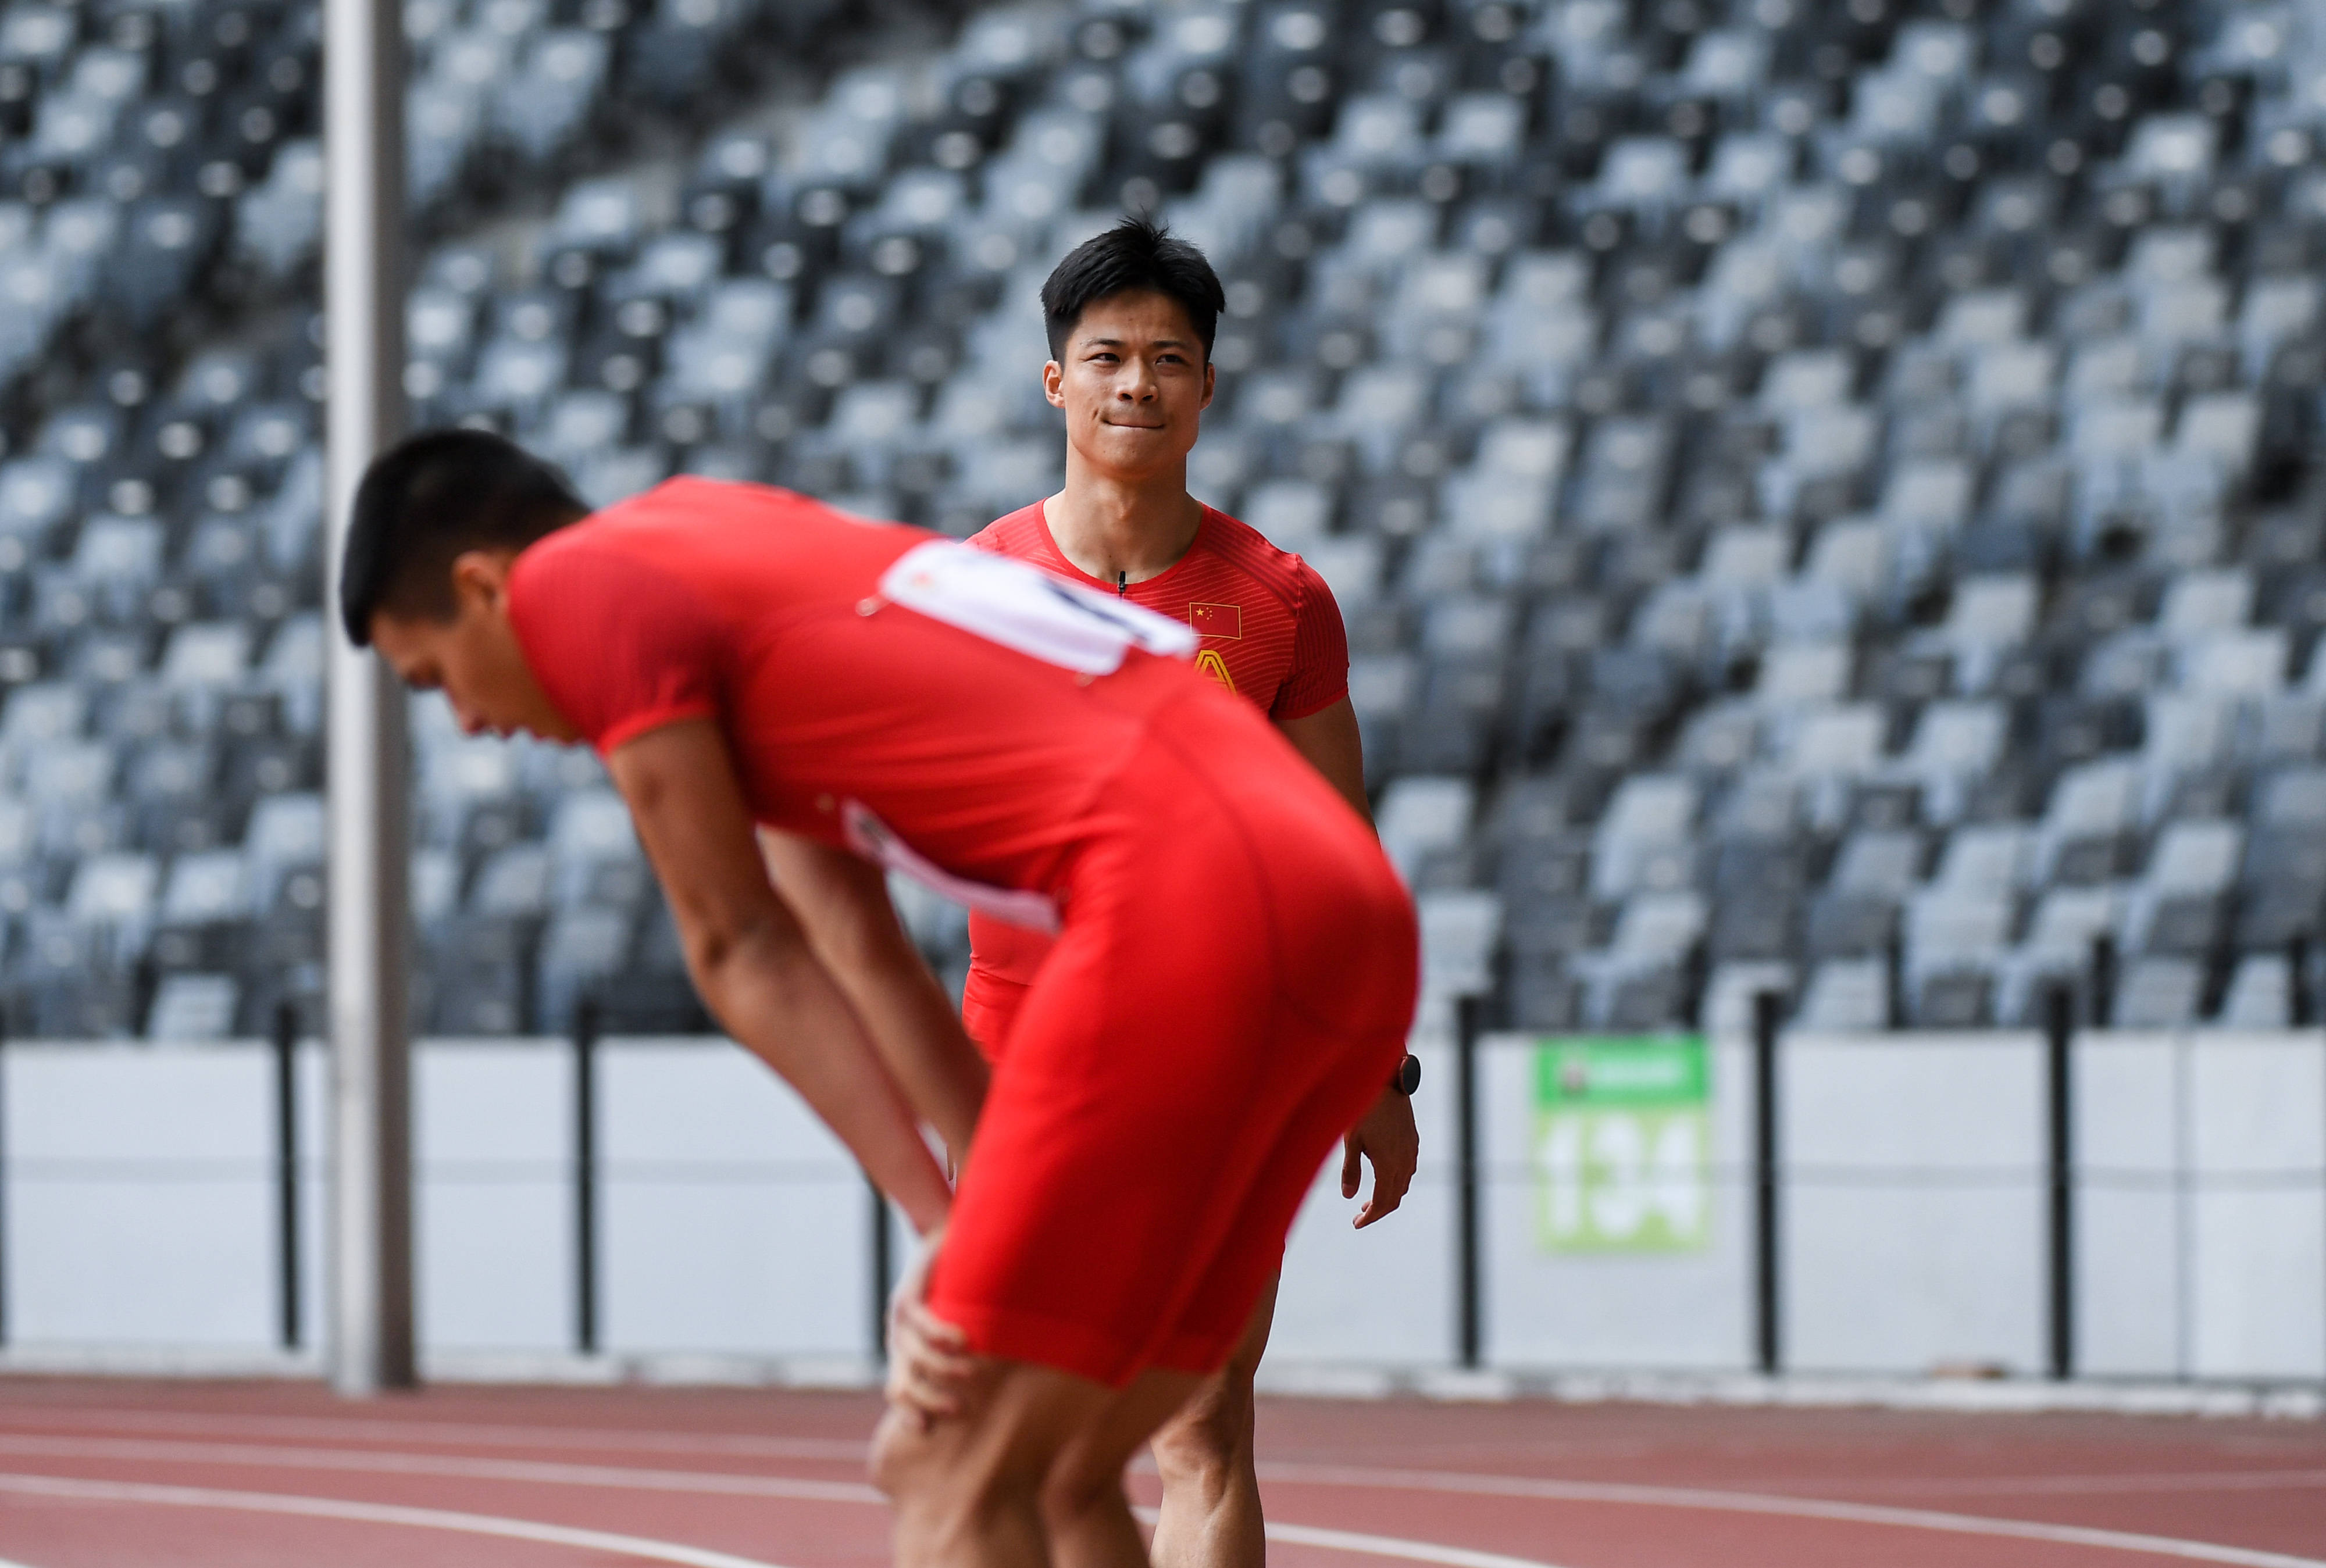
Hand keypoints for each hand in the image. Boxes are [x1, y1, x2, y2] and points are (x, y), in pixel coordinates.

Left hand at [884, 1225, 977, 1426]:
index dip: (908, 1414)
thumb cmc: (961, 1293)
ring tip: (972, 1374)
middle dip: (928, 1401)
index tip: (929, 1430)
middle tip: (960, 1409)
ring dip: (942, 1369)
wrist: (947, 1242)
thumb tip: (987, 1395)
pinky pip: (921, 1321)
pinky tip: (963, 1340)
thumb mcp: (956, 1331)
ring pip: (914, 1355)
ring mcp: (899, 1317)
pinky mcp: (909, 1293)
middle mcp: (897, 1339)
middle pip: (900, 1383)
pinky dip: (941, 1335)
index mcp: (904, 1354)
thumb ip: (960, 1358)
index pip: (897, 1393)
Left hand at [1341, 1084, 1418, 1228]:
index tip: (1357, 1223)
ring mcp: (1411, 1149)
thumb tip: (1348, 1196)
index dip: (1371, 1217)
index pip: (1384, 1202)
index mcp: (1389, 1165)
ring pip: (1403, 1183)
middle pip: (1395, 1197)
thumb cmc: (1364, 1108)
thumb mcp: (1352, 1140)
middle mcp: (1404, 1160)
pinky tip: (1383, 1174)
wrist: (1386, 1081)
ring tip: (1370, 1198)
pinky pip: (1408, 1169)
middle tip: (1360, 1214)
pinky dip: (1396, 1180)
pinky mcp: (1412, 1139)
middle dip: (1378, 1209)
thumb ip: (1351, 1170)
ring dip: (1388, 1195)